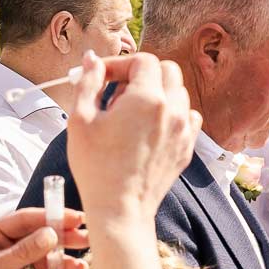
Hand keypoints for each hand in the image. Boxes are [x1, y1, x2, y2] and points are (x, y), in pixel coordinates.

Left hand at [0, 206, 90, 268]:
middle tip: (87, 239)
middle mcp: (4, 252)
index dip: (50, 217)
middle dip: (64, 240)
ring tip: (80, 268)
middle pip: (39, 241)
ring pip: (45, 265)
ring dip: (64, 266)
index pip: (24, 222)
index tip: (75, 218)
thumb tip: (50, 234)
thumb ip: (21, 252)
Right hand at [64, 51, 200, 223]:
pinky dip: (171, 114)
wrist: (120, 208)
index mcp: (148, 99)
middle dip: (142, 74)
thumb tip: (92, 60)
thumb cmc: (96, 166)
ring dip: (157, 93)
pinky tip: (149, 128)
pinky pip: (187, 117)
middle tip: (117, 92)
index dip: (121, 64)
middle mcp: (173, 110)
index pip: (144, 60)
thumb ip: (89, 82)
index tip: (103, 77)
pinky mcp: (187, 147)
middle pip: (168, 71)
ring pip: (179, 93)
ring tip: (130, 114)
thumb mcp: (80, 118)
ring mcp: (184, 130)